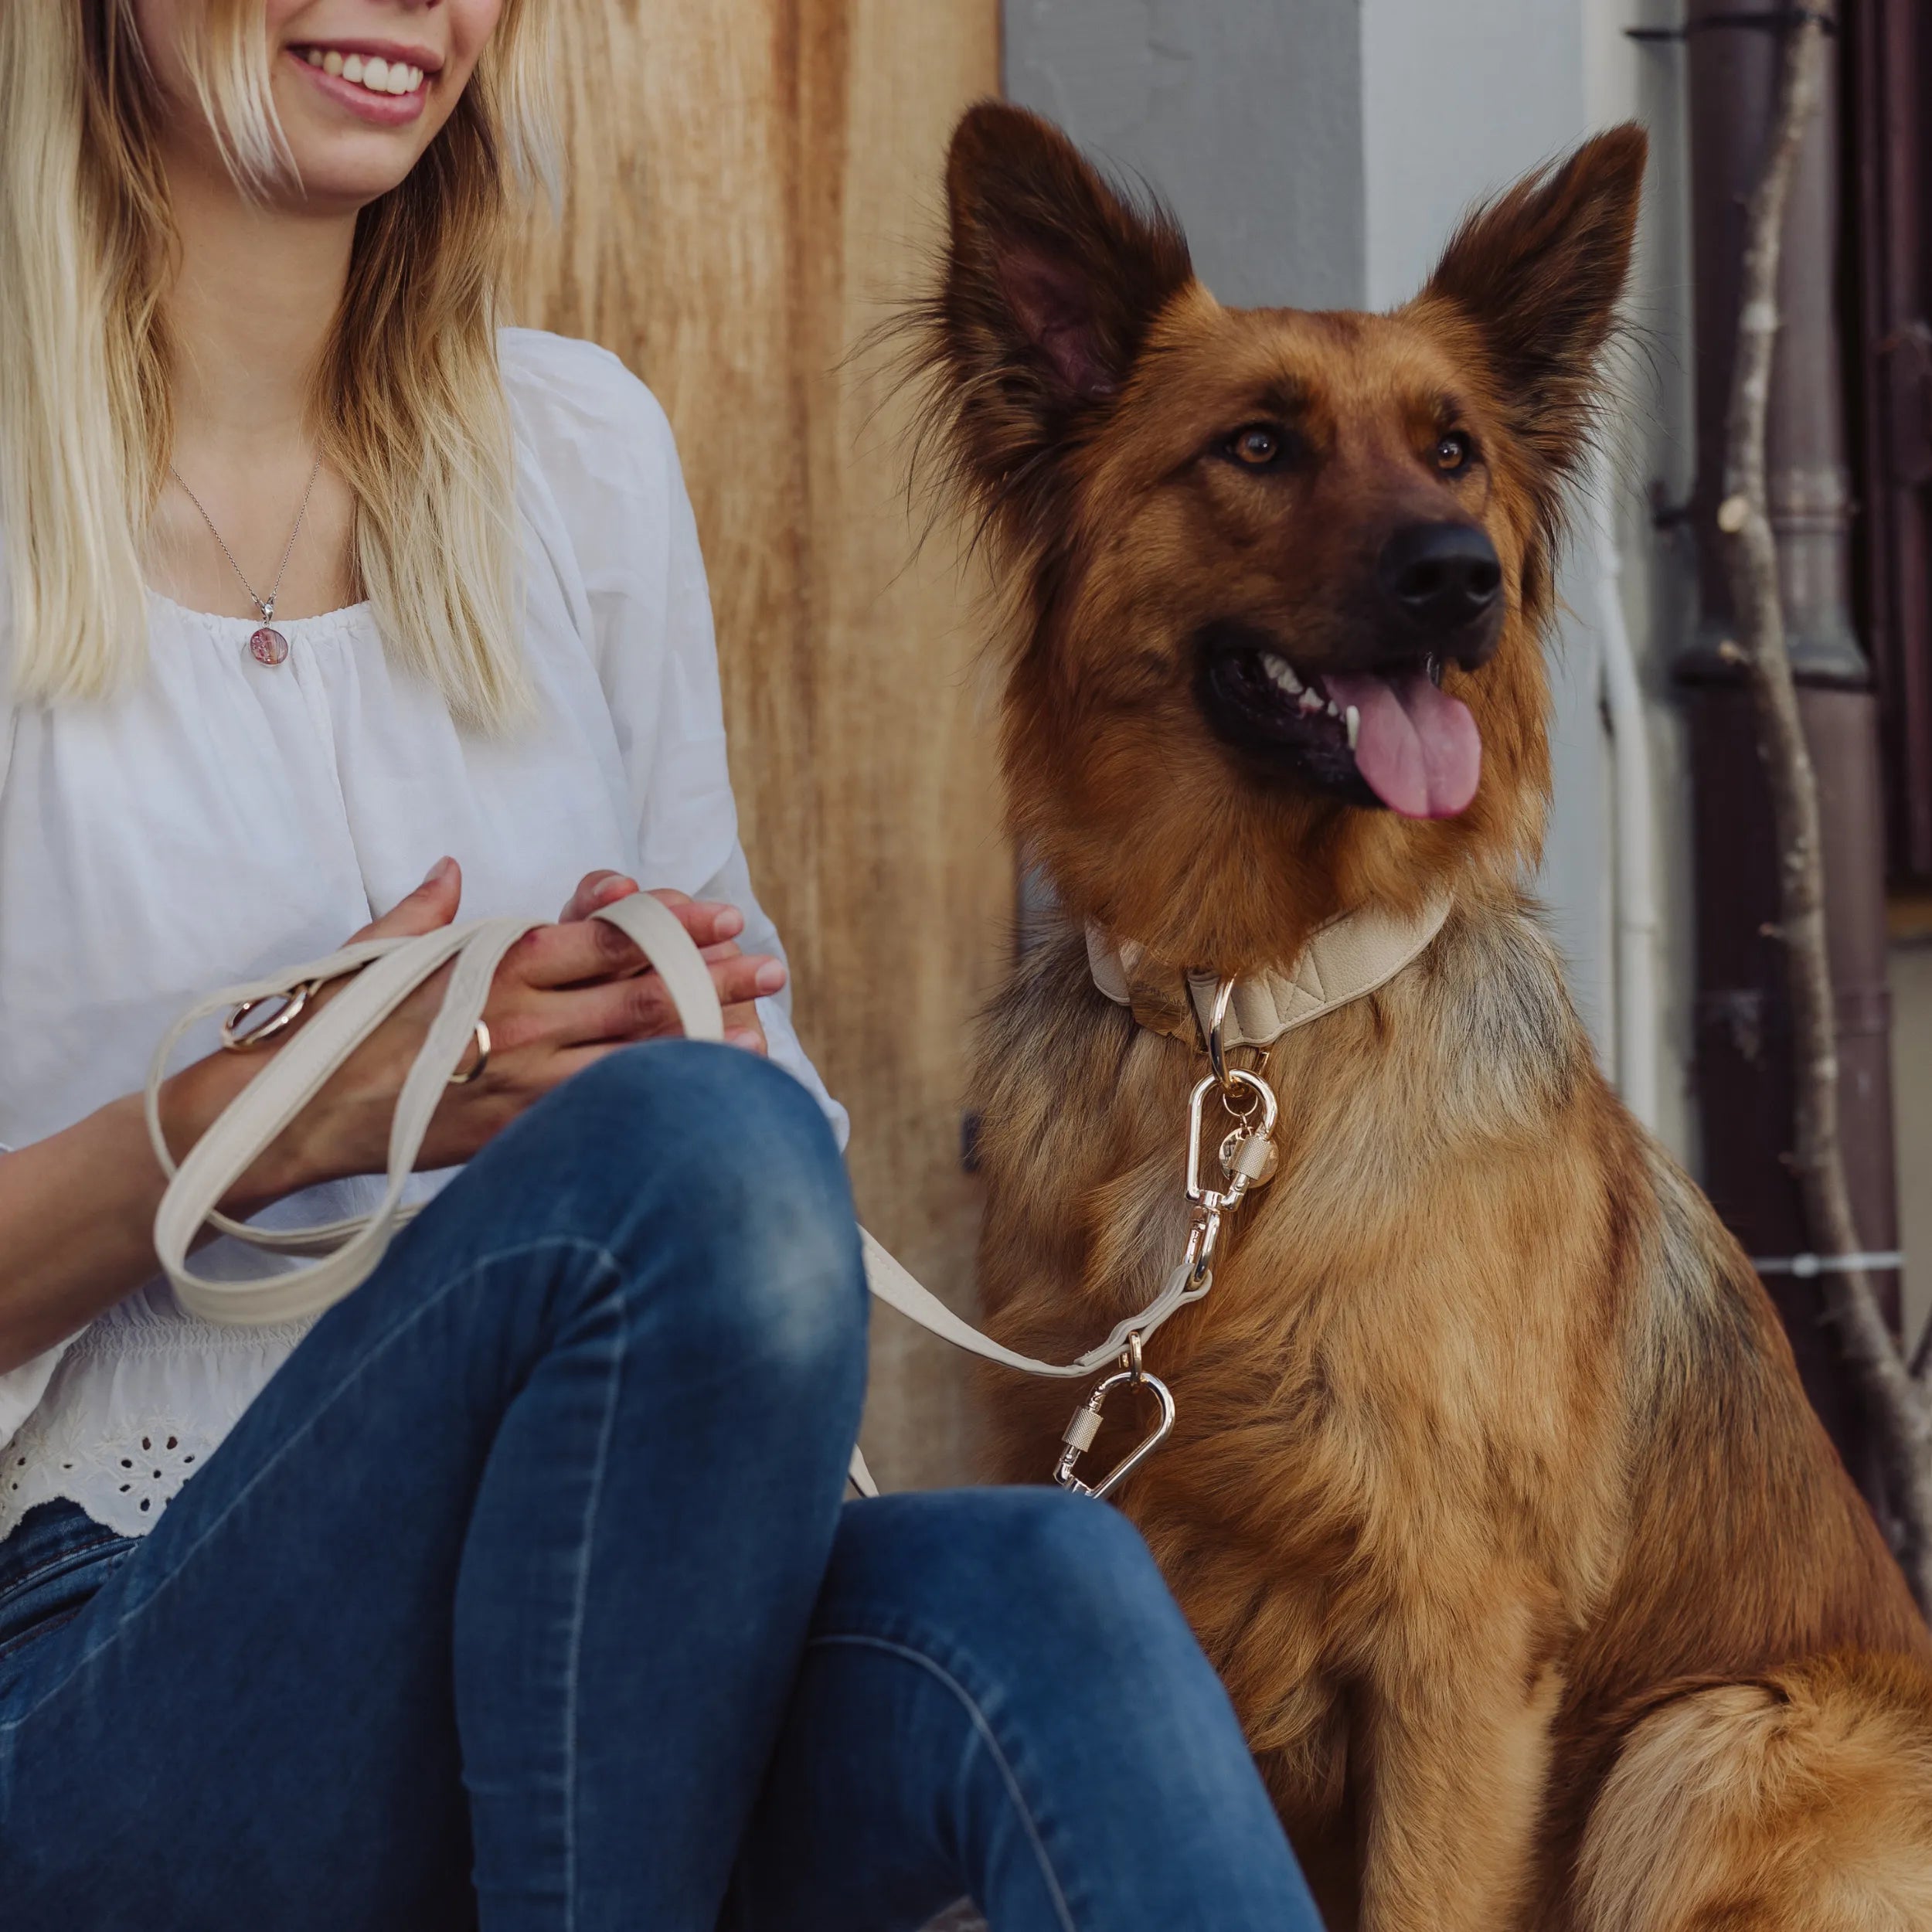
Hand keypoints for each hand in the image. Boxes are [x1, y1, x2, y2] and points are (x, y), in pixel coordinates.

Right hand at [218, 858, 786, 1197]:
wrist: (289, 1111)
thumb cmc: (332, 1024)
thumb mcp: (377, 953)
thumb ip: (428, 912)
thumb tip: (454, 871)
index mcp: (493, 961)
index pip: (603, 935)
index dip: (668, 924)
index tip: (719, 916)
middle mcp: (519, 1016)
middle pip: (636, 990)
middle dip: (710, 976)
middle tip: (770, 966)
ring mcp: (521, 1077)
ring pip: (631, 1054)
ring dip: (701, 1038)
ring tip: (760, 1029)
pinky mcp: (514, 1131)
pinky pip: (600, 1112)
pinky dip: (654, 1100)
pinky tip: (696, 1099)